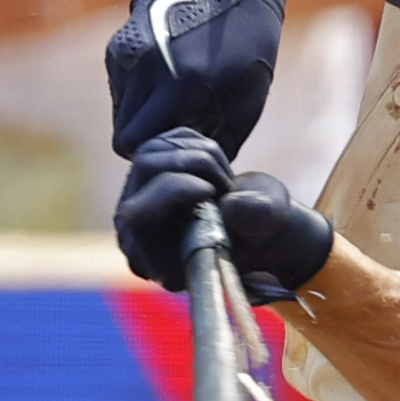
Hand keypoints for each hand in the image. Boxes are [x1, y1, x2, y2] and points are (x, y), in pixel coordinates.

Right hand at [104, 0, 292, 159]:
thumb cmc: (247, 41)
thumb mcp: (248, 96)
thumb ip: (218, 137)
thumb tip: (194, 168)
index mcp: (181, 83)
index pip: (141, 147)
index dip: (160, 155)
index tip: (182, 148)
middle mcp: (145, 68)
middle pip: (123, 136)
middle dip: (147, 141)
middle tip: (175, 133)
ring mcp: (127, 54)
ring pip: (120, 113)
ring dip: (142, 117)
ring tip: (173, 104)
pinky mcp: (118, 45)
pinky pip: (120, 88)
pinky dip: (138, 94)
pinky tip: (164, 78)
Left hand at [113, 127, 330, 300]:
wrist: (255, 224)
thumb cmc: (257, 232)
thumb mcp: (265, 228)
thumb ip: (255, 218)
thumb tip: (232, 205)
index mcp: (155, 260)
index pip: (137, 216)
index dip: (175, 190)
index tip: (213, 190)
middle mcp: (134, 230)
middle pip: (144, 169)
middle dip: (193, 164)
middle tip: (226, 184)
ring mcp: (137, 197)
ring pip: (152, 150)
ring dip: (200, 153)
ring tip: (225, 180)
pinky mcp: (147, 174)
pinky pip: (162, 139)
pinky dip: (196, 142)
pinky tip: (216, 167)